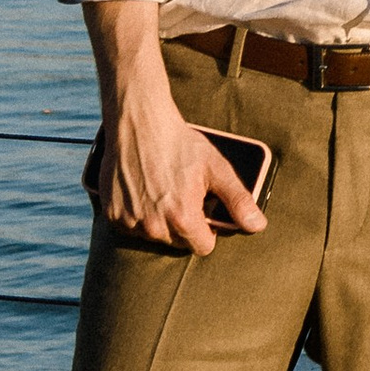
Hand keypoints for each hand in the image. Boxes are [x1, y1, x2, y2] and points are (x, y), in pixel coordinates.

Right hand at [91, 90, 265, 254]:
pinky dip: (138, 215)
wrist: (140, 123)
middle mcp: (154, 226)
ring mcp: (130, 222)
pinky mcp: (111, 215)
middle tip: (182, 194)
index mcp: (182, 218)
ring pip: (154, 235)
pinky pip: (131, 227)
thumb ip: (238, 200)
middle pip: (178, 242)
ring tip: (162, 190)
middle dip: (184, 224)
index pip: (203, 247)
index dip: (208, 230)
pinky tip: (143, 191)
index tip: (204, 211)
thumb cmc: (180, 143)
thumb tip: (258, 226)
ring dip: (160, 220)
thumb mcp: (216, 168)